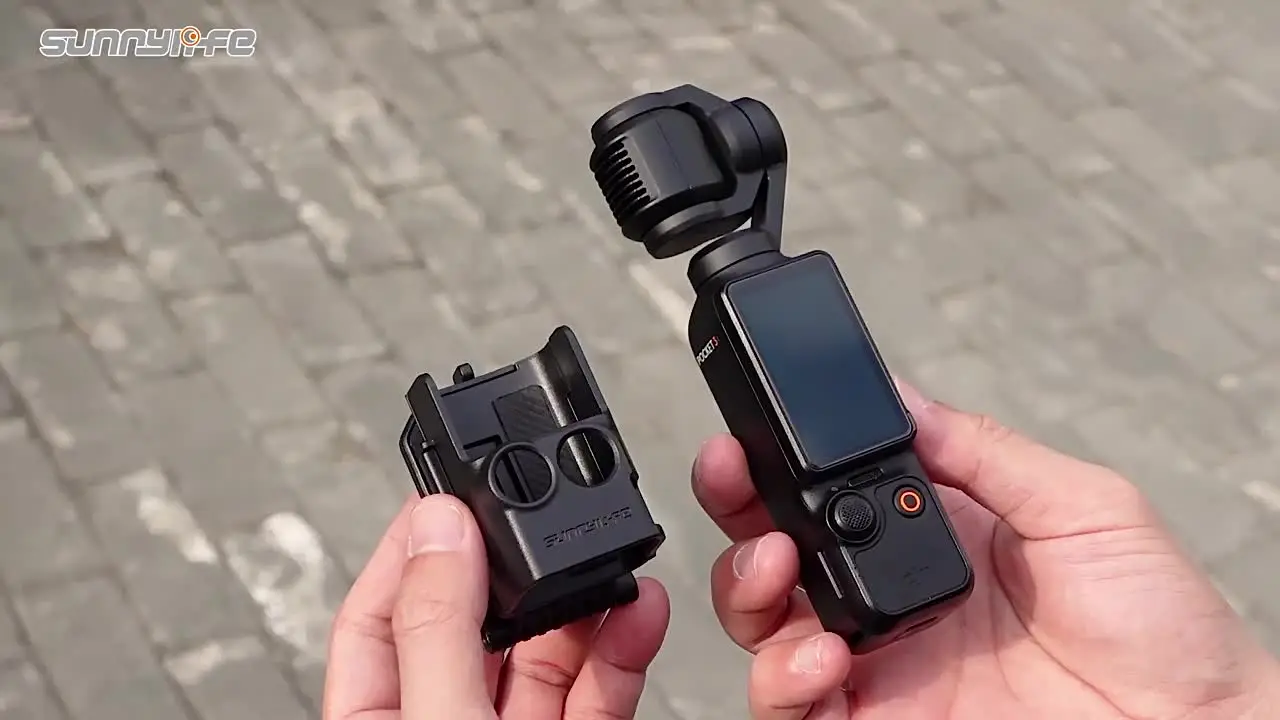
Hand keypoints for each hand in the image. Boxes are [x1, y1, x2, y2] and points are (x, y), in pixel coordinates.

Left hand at [323, 494, 669, 719]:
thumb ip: (439, 633)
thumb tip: (440, 526)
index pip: (375, 616)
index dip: (409, 547)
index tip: (448, 492)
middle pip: (470, 624)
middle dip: (511, 564)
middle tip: (541, 508)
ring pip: (543, 653)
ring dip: (580, 599)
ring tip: (606, 551)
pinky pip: (598, 692)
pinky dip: (622, 650)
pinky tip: (638, 611)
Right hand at [692, 380, 1279, 719]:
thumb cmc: (1162, 628)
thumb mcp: (1083, 506)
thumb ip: (983, 452)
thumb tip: (900, 397)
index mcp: (932, 531)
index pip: (827, 486)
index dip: (777, 458)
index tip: (751, 431)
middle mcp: (890, 595)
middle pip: (773, 548)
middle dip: (737, 509)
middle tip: (733, 480)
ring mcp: (880, 665)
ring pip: (764, 624)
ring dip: (747, 588)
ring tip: (776, 567)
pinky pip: (793, 706)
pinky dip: (783, 680)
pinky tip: (822, 658)